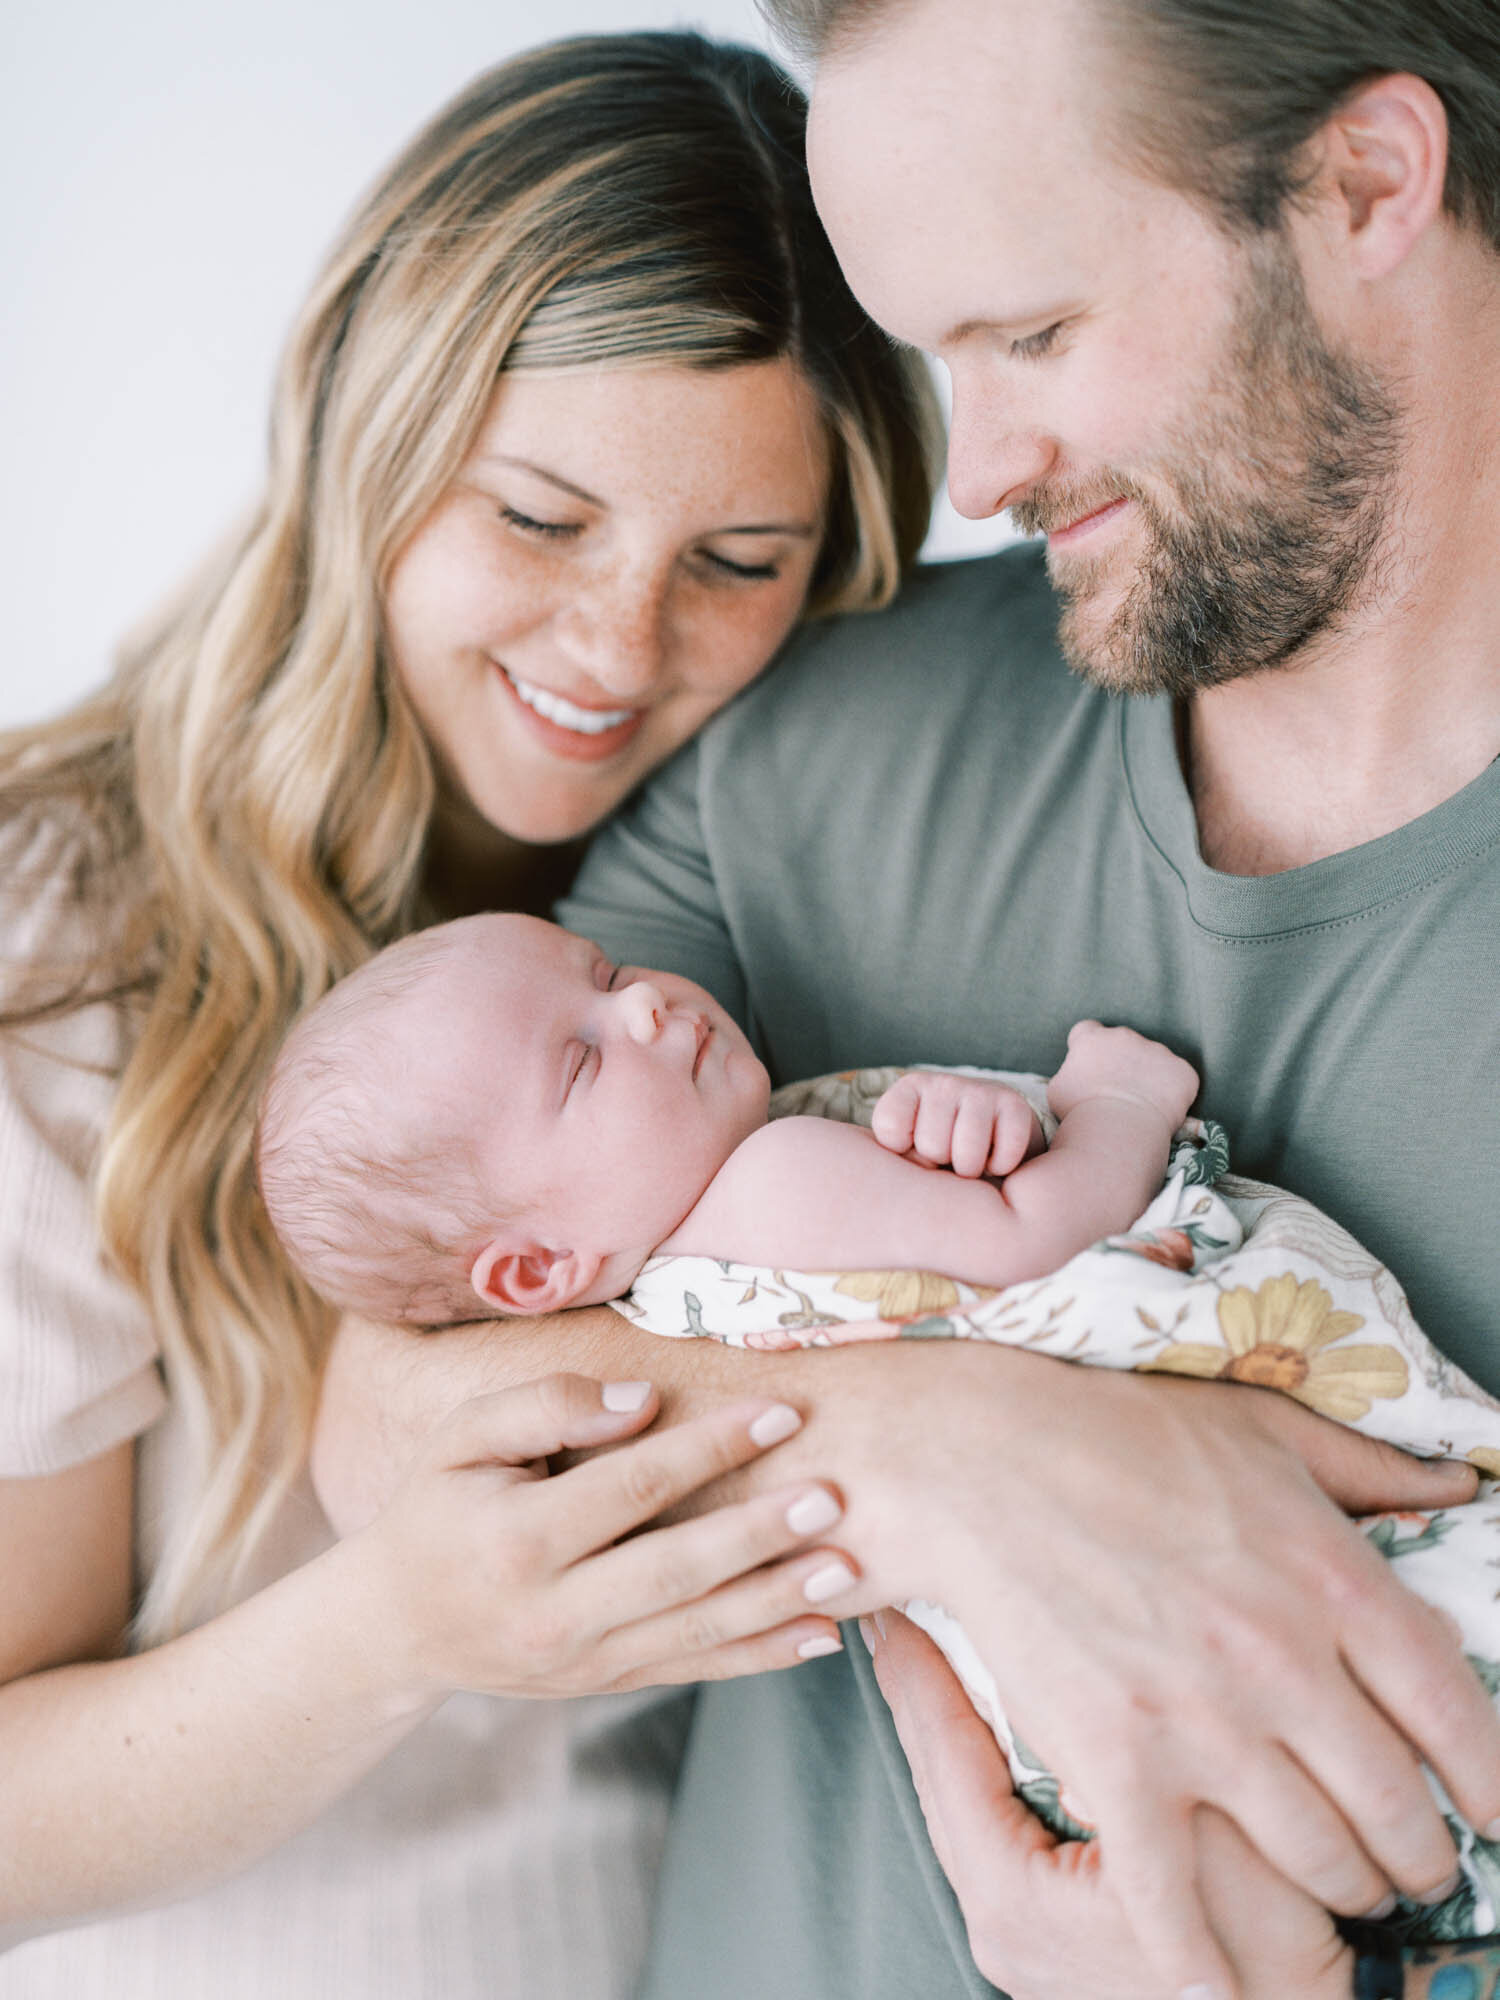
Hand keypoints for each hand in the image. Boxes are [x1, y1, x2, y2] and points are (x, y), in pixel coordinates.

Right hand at [356, 1373, 860, 1698]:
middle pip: (675, 1570)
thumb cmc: (438, 1507)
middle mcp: (552, 1611)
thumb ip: (546, 1405)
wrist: (395, 1626)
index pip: (632, 1487)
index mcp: (517, 1539)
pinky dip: (759, 1656)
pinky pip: (692, 1669)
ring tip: (847, 1568)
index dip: (709, 1448)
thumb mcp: (462, 1438)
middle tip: (833, 1497)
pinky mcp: (603, 1683)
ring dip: (776, 1601)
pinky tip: (820, 1634)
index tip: (779, 1411)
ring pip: (695, 1632)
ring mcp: (581, 1660)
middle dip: (759, 1534)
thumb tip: (641, 1401)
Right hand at [852, 1347, 1498, 1999]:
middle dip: (1416, 1856)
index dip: (1491, 1784)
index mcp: (1333, 1578)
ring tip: (1334, 1890)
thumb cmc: (1120, 1431)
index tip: (1492, 1814)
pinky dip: (1202, 1953)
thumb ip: (1372, 1468)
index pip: (1457, 1716)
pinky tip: (1216, 1979)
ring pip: (1313, 1857)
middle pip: (1395, 1808)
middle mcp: (1284, 1662)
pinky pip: (1176, 1892)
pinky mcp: (1118, 1760)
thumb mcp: (1265, 1428)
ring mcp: (1201, 1720)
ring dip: (1337, 1890)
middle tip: (1410, 1865)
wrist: (984, 1455)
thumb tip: (1459, 1484)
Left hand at [872, 1070, 1043, 1177]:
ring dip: (970, 1170)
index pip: (891, 1129)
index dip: (904, 1152)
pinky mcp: (1015, 1105)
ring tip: (969, 1159)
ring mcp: (980, 1091)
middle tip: (949, 1156)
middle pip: (932, 1146)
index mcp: (909, 1089)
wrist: (993, 1132)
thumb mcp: (908, 1148)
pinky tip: (995, 1157)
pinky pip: (1005, 1155)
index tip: (915, 1149)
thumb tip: (913, 1170)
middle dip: (940, 1163)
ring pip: (967, 1155)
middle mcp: (943, 1083)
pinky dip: (1001, 1167)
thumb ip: (898, 1157)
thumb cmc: (941, 1147)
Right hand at [1046, 1020, 1198, 1132]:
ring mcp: (1157, 1050)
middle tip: (1117, 1093)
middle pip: (1124, 1043)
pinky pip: (1178, 1078)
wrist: (1118, 1131)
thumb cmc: (1080, 1114)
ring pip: (1153, 1060)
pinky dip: (1172, 1092)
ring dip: (1148, 1076)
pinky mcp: (1182, 1070)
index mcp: (1091, 1038)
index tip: (1092, 1067)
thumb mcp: (1057, 1089)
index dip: (1090, 1048)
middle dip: (1122, 1062)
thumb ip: (1069, 1073)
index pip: (1089, 1030)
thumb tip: (1077, 1075)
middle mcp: (1125, 1036)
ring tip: (1139, 1107)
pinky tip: (1161, 1112)